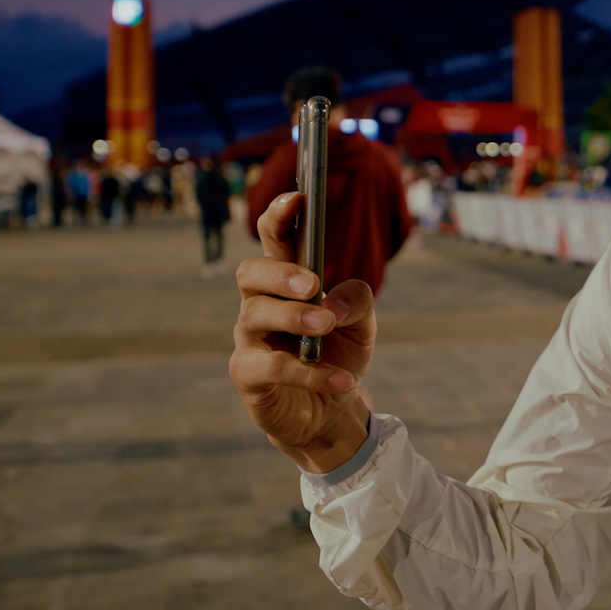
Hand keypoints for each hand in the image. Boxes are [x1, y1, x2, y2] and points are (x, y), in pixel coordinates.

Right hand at [231, 191, 376, 473]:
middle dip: (279, 272)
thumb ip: (357, 302)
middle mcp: (260, 304)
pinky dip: (308, 373)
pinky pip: (269, 367)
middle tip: (313, 284)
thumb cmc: (338, 354)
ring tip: (325, 326)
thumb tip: (335, 304)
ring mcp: (250, 339)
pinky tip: (340, 380)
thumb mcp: (362, 325)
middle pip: (250, 272)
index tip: (298, 197)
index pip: (273, 239)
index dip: (279, 216)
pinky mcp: (248, 375)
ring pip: (254, 315)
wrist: (331, 411)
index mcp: (287, 282)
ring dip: (293, 317)